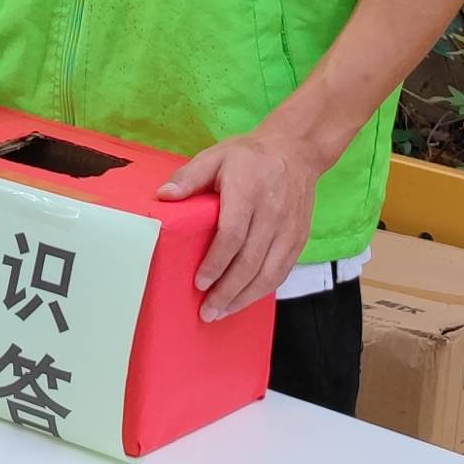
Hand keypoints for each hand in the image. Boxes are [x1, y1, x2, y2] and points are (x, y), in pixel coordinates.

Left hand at [156, 127, 328, 319]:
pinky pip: (282, 271)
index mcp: (248, 190)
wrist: (295, 150)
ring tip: (222, 312)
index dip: (216, 262)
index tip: (199, 282)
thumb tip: (163, 196)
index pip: (232, 234)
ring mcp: (290, 228)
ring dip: (245, 297)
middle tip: (206, 311)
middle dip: (228, 290)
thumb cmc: (250, 157)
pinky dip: (263, 290)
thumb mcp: (215, 156)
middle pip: (250, 260)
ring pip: (269, 272)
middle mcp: (272, 212)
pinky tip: (244, 300)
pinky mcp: (299, 238)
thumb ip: (188, 177)